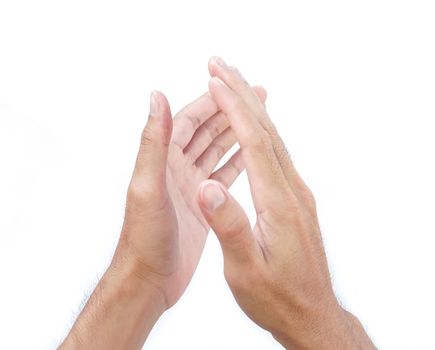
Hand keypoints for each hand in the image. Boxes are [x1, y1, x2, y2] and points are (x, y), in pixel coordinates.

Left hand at [61, 88, 265, 348]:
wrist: (149, 280)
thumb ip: (154, 143)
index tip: (232, 82)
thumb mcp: (148, 187)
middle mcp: (175, 168)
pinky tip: (252, 154)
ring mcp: (189, 186)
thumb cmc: (144, 239)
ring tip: (259, 118)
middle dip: (229, 112)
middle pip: (205, 131)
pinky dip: (236, 163)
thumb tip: (156, 96)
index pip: (188, 121)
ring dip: (235, 133)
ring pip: (215, 151)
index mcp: (162, 160)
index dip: (210, 101)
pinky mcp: (201, 204)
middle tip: (256, 95)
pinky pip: (221, 176)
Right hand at [196, 57, 374, 348]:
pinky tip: (253, 127)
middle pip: (267, 131)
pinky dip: (261, 132)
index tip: (216, 80)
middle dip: (242, 94)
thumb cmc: (277, 298)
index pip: (254, 142)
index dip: (234, 109)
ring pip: (274, 140)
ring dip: (252, 109)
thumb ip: (230, 227)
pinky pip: (277, 155)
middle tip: (221, 65)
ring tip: (232, 85)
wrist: (312, 314)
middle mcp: (292, 191)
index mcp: (278, 204)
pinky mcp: (295, 201)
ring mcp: (296, 195)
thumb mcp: (247, 271)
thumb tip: (209, 187)